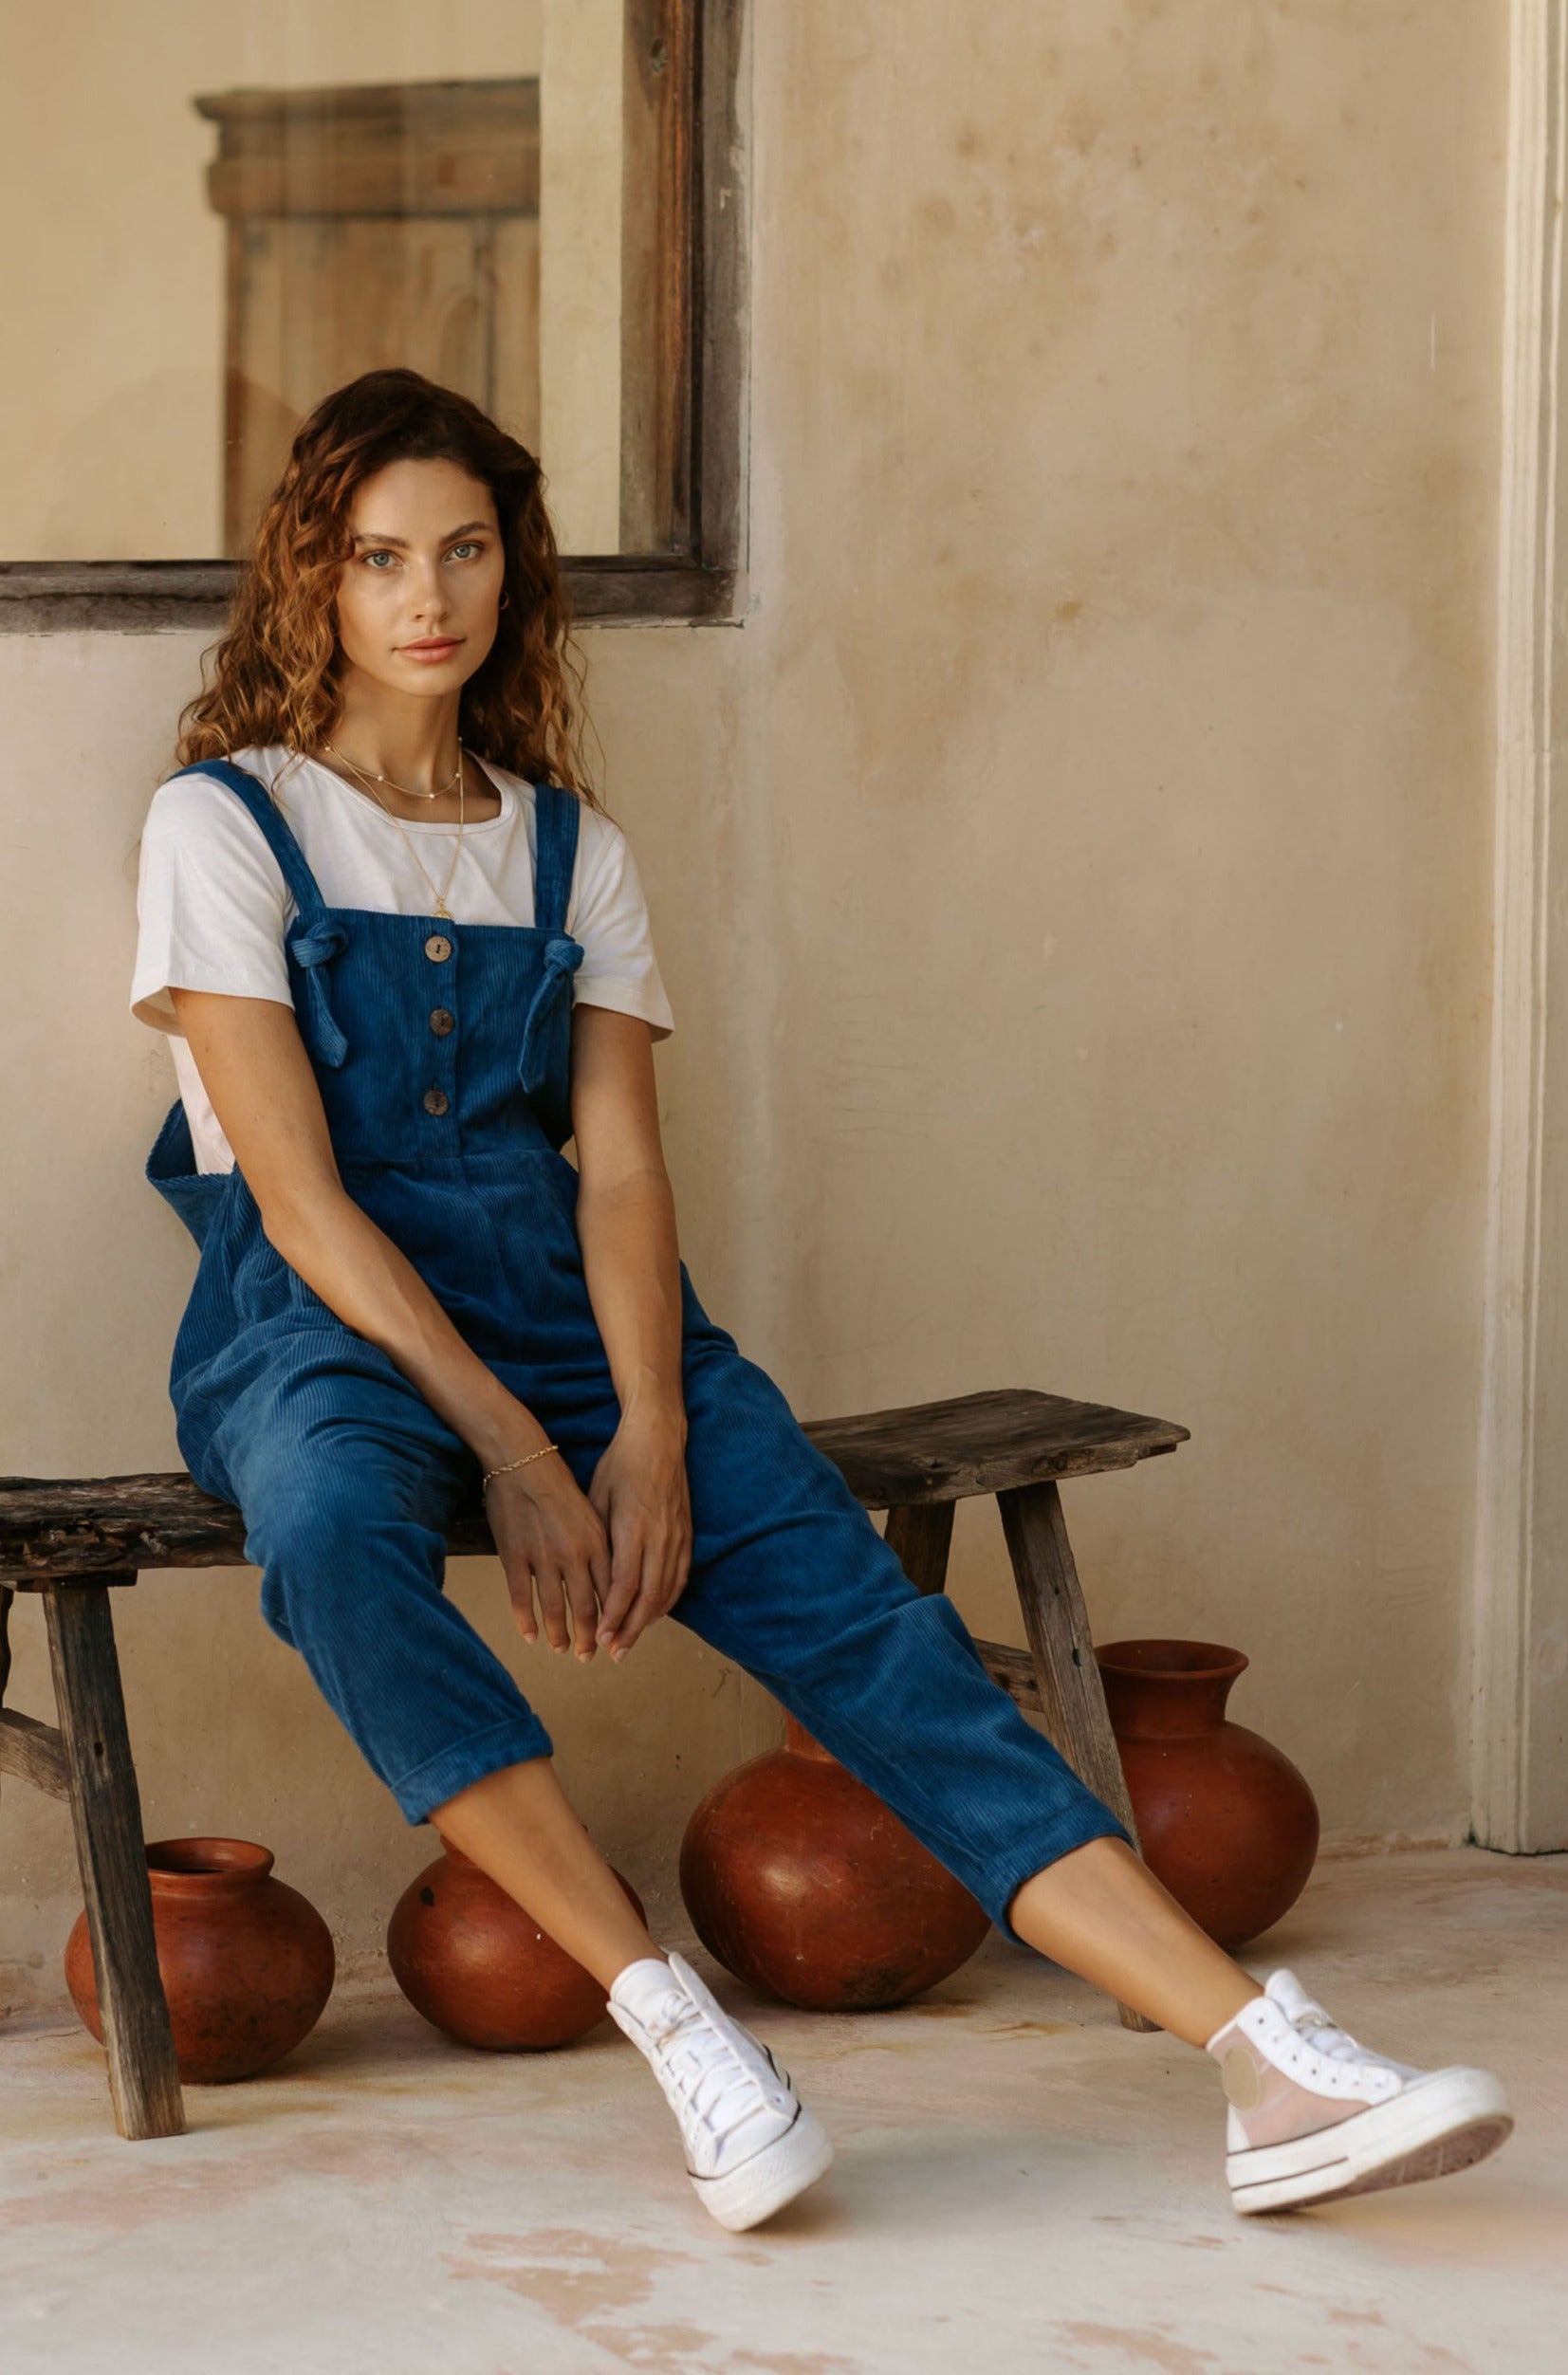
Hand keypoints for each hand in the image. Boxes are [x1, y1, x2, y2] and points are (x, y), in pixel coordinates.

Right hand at [486, 1451, 610, 1660]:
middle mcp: (574, 1553)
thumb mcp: (593, 1510)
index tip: (615, 1637)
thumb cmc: (560, 1483)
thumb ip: (603, 1544)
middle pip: (586, 1606)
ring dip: (559, 1634)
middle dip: (589, 1636)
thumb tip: (612, 1578)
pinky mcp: (515, 1556)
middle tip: (588, 1655)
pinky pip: (522, 1597)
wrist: (523, 1461)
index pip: (611, 1591)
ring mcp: (543, 1557)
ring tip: (561, 1649)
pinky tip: (530, 1635)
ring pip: (555, 1607)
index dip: (614, 1619)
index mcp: (597, 1541)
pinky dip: (527, 1620)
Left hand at [587, 1404, 692, 1660]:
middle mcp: (659, 1537)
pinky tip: (654, 1613)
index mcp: (633, 1528)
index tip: (599, 1637)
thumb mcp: (597, 1497)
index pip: (624, 1585)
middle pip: (648, 1597)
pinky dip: (667, 1600)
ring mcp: (677, 1537)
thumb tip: (588, 1578)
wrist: (660, 1438)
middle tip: (614, 1653)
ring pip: (667, 1591)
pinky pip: (679, 1576)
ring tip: (630, 1641)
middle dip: (630, 1630)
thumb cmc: (621, 1464)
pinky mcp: (687, 1534)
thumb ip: (597, 1538)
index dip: (613, 1616)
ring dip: (649, 1621)